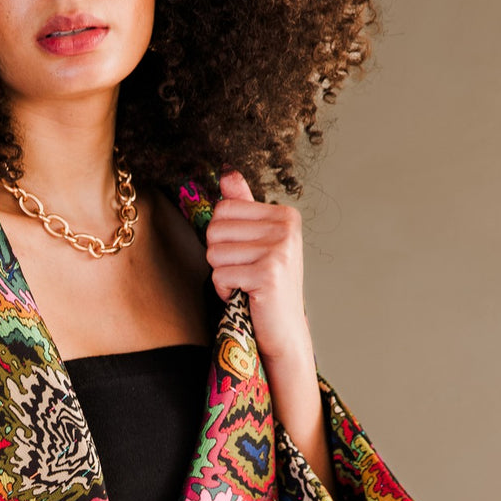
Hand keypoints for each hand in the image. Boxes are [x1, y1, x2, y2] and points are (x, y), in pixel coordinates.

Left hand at [206, 170, 310, 365]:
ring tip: (246, 285)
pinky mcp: (268, 273)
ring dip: (223, 275)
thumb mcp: (256, 240)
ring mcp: (279, 250)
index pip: (223, 208)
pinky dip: (225, 291)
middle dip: (219, 257)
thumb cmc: (266, 285)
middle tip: (243, 272)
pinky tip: (245, 296)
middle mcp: (286, 228)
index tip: (244, 255)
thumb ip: (243, 206)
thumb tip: (227, 172)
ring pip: (214, 253)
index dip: (222, 237)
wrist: (283, 329)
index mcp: (284, 215)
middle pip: (215, 229)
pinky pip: (219, 275)